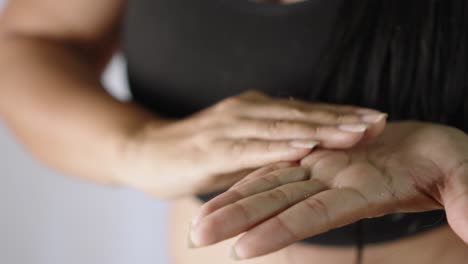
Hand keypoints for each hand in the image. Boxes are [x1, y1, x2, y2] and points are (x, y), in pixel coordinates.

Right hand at [116, 90, 385, 197]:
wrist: (145, 152)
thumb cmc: (197, 153)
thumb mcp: (241, 146)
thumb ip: (270, 143)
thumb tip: (307, 146)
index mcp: (256, 110)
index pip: (305, 111)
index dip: (340, 114)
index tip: (376, 118)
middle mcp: (246, 111)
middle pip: (300, 115)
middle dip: (341, 119)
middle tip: (379, 121)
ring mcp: (228, 127)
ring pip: (281, 127)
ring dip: (320, 129)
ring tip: (356, 133)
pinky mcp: (212, 148)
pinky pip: (250, 148)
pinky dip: (278, 149)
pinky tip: (304, 150)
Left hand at [190, 122, 467, 258]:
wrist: (435, 151)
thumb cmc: (455, 167)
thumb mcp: (465, 185)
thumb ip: (466, 204)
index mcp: (363, 193)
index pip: (312, 215)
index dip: (278, 230)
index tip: (241, 249)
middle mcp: (334, 185)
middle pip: (276, 202)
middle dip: (235, 218)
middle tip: (194, 236)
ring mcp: (324, 170)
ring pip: (270, 183)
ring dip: (233, 201)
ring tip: (198, 220)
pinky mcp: (321, 154)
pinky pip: (282, 162)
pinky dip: (257, 170)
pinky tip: (228, 185)